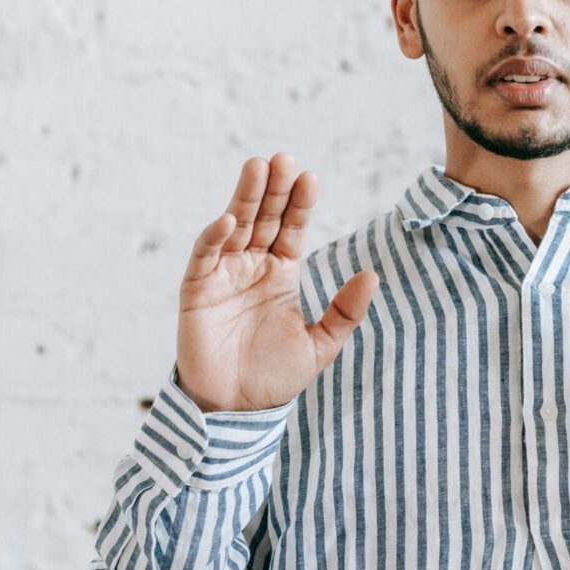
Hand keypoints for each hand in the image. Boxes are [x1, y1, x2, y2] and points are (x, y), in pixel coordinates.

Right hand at [175, 153, 378, 412]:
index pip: (292, 228)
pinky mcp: (197, 291)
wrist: (235, 411)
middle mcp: (252, 267)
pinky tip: (229, 220)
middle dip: (273, 189)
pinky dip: (214, 237)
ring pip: (235, 227)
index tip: (311, 176)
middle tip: (283, 158)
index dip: (299, 203)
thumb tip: (372, 275)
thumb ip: (345, 312)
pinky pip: (204, 258)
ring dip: (244, 198)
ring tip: (257, 168)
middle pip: (264, 218)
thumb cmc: (275, 377)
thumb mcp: (321, 345)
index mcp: (282, 274)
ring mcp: (223, 276)